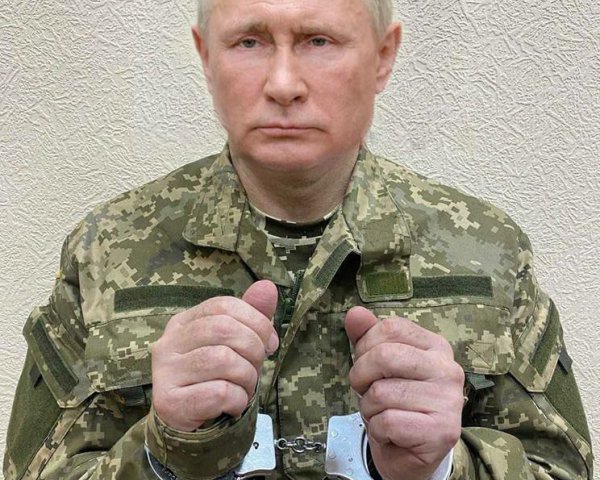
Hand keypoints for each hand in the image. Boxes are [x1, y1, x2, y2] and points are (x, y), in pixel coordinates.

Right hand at [151, 280, 278, 430]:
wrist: (187, 425)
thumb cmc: (215, 378)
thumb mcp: (235, 343)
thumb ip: (252, 314)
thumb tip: (268, 286)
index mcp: (183, 322)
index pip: (224, 305)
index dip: (256, 321)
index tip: (269, 342)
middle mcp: (169, 343)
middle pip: (224, 329)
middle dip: (253, 349)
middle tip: (256, 367)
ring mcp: (165, 372)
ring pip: (223, 359)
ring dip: (247, 377)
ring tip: (245, 387)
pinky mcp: (169, 402)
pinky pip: (219, 392)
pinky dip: (238, 399)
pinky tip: (234, 404)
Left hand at [345, 307, 463, 479]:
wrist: (410, 454)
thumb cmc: (394, 403)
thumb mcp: (377, 365)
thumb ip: (366, 336)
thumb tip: (355, 313)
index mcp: (435, 346)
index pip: (391, 327)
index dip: (366, 346)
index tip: (367, 365)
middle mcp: (448, 369)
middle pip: (385, 356)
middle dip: (361, 376)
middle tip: (366, 391)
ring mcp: (449, 401)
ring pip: (382, 392)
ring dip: (369, 408)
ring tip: (383, 414)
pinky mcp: (442, 431)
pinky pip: (388, 421)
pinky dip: (378, 430)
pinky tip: (391, 433)